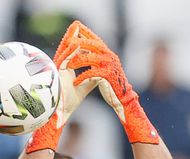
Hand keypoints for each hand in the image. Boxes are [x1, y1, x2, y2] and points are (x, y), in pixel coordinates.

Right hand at [24, 21, 101, 152]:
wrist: (57, 115)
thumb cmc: (67, 105)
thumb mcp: (83, 90)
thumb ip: (90, 81)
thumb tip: (99, 76)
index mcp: (65, 70)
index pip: (73, 54)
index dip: (78, 44)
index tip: (84, 35)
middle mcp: (59, 68)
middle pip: (66, 48)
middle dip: (72, 36)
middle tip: (77, 25)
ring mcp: (55, 70)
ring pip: (63, 51)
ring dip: (70, 39)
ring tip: (75, 28)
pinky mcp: (54, 74)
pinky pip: (62, 60)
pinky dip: (68, 51)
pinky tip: (74, 43)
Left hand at [61, 22, 158, 144]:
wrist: (122, 98)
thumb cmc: (111, 84)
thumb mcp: (103, 67)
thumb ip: (96, 59)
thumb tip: (83, 51)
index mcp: (108, 54)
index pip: (95, 39)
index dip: (85, 33)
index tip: (75, 28)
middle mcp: (109, 57)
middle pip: (92, 44)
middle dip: (79, 43)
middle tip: (67, 45)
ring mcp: (109, 65)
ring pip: (90, 57)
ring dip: (77, 61)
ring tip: (68, 66)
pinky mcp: (107, 76)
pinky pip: (91, 74)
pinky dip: (82, 78)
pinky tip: (75, 83)